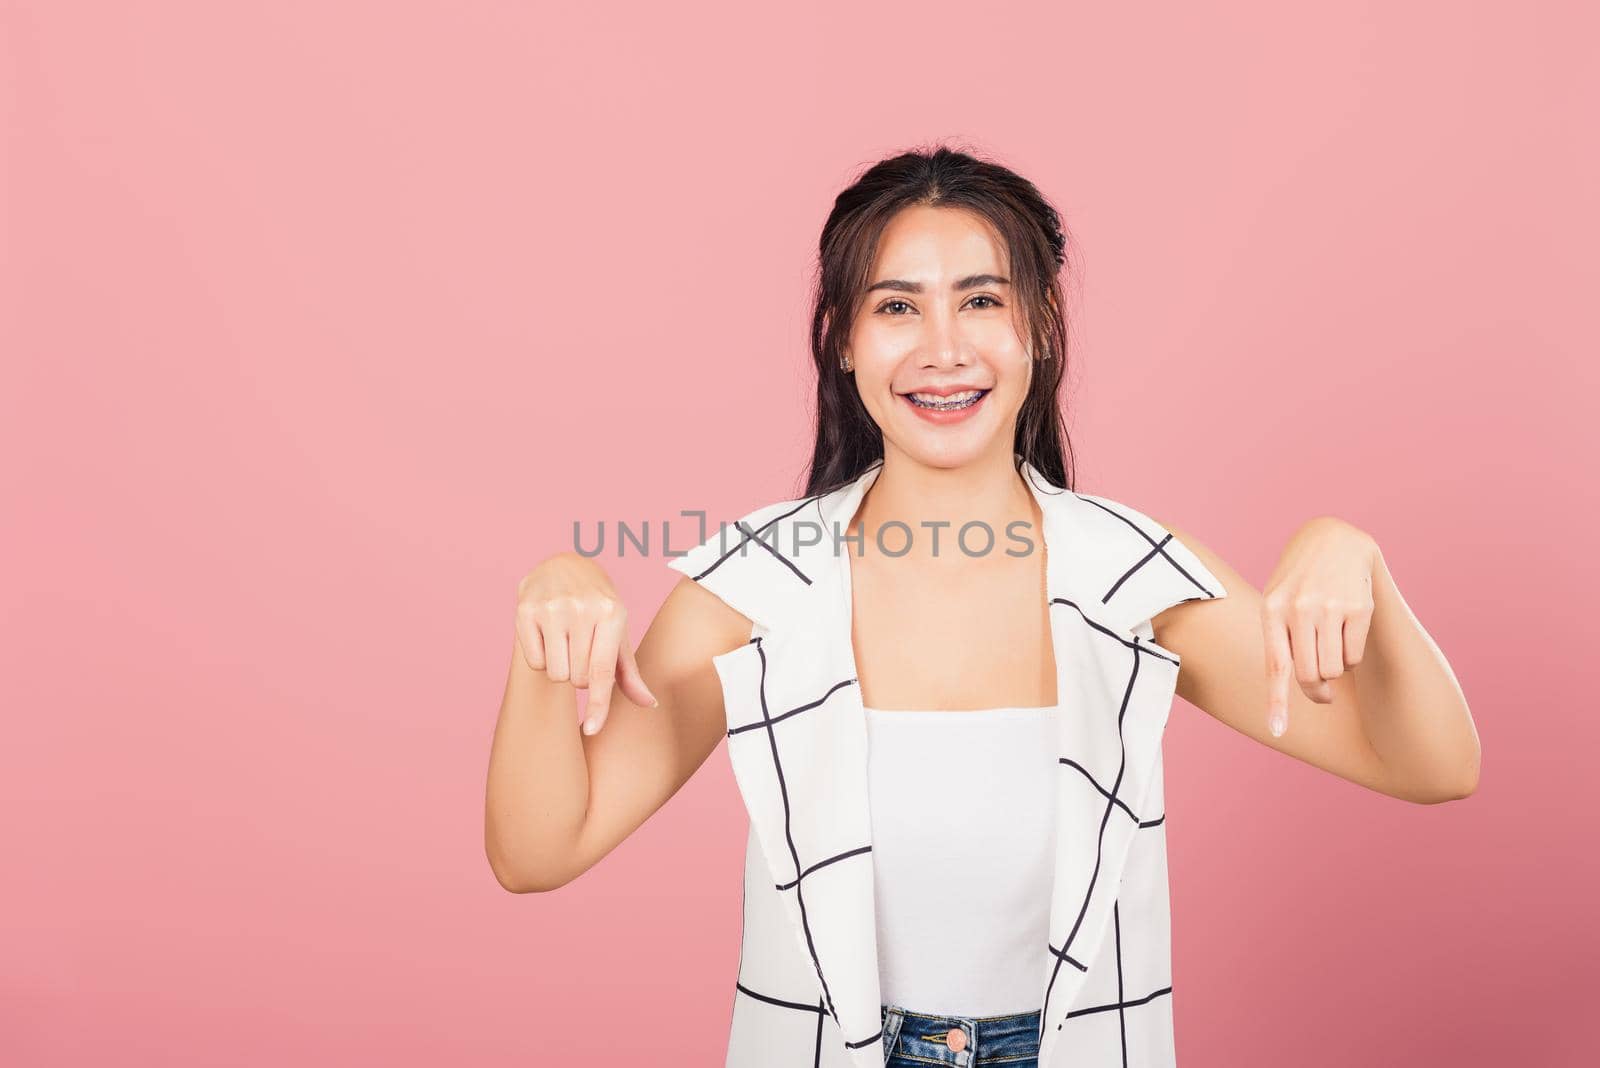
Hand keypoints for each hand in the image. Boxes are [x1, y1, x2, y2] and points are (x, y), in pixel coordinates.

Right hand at [515, 552, 658, 734]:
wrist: (563, 565)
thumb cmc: (597, 606)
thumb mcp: (618, 631)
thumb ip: (628, 671)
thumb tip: (649, 703)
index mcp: (612, 613)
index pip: (603, 671)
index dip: (599, 704)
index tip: (592, 730)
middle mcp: (582, 608)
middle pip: (578, 679)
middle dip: (581, 675)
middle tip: (582, 649)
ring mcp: (552, 608)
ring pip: (556, 674)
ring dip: (561, 668)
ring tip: (565, 642)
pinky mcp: (526, 610)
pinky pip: (534, 662)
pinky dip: (540, 658)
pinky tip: (546, 636)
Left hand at [1260, 517, 1377, 737]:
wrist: (1332, 541)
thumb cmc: (1298, 582)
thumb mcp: (1276, 603)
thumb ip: (1278, 644)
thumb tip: (1292, 692)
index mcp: (1272, 610)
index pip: (1276, 666)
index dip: (1277, 702)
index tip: (1277, 730)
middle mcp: (1300, 609)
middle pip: (1311, 677)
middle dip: (1317, 692)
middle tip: (1322, 694)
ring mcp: (1331, 608)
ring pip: (1335, 670)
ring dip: (1335, 668)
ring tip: (1330, 642)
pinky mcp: (1359, 609)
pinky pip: (1354, 657)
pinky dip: (1351, 655)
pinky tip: (1346, 629)